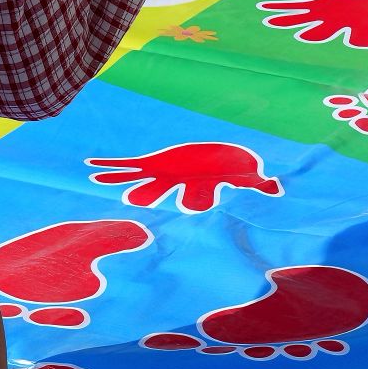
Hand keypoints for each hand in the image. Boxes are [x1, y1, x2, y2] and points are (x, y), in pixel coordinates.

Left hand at [86, 142, 279, 213]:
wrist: (219, 161)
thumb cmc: (235, 171)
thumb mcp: (248, 178)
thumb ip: (258, 186)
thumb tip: (276, 188)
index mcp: (201, 191)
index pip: (199, 196)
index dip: (197, 199)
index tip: (195, 206)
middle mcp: (178, 187)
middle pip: (161, 192)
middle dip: (148, 194)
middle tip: (133, 199)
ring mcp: (162, 177)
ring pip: (138, 180)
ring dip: (118, 179)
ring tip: (97, 179)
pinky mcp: (152, 166)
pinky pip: (128, 166)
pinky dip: (111, 163)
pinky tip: (91, 163)